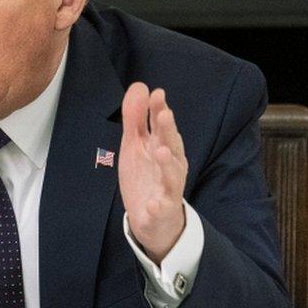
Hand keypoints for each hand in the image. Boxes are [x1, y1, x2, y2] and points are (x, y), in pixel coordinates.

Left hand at [118, 82, 187, 264]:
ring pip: (171, 176)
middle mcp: (170, 166)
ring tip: (159, 151)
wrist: (155, 220)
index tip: (156, 94)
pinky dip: (158, 206)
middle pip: (171, 146)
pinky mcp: (162, 211)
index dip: (159, 111)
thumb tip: (140, 87)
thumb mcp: (136, 146)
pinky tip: (153, 204)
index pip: (162, 127)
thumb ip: (136, 118)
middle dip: (167, 131)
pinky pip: (161, 209)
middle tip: (163, 114)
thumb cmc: (147, 177)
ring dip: (167, 164)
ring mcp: (168, 190)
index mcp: (163, 148)